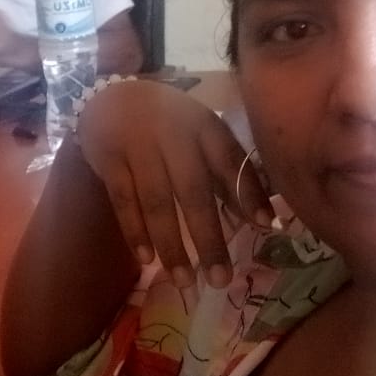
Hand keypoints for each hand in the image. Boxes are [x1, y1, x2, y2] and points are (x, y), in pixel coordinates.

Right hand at [76, 80, 272, 287]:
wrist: (108, 94)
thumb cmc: (166, 122)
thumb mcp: (200, 133)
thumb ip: (225, 170)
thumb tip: (260, 218)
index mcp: (203, 125)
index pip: (231, 161)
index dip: (248, 193)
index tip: (267, 227)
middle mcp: (173, 134)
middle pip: (194, 192)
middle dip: (209, 238)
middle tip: (220, 279)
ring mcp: (138, 146)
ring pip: (157, 202)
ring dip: (171, 245)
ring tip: (184, 281)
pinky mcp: (109, 159)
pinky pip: (123, 202)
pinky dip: (135, 232)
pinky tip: (147, 259)